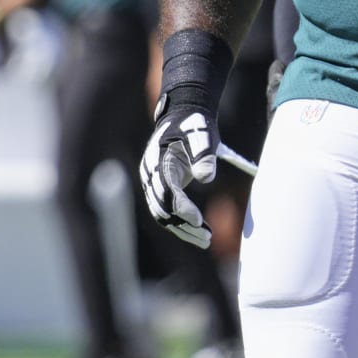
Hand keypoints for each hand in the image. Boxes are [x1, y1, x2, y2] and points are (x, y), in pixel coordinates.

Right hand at [139, 86, 219, 248]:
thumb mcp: (202, 136)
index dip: (181, 207)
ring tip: (207, 240)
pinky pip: (167, 211)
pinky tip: (200, 232)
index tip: (199, 220)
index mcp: (157, 161)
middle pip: (162, 207)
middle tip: (207, 238)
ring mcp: (152, 182)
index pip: (166, 190)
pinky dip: (182, 223)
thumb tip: (207, 177)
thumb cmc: (193, 126)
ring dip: (183, 229)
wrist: (182, 117)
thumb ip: (204, 155)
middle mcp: (150, 174)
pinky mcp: (160, 188)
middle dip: (184, 224)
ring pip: (163, 214)